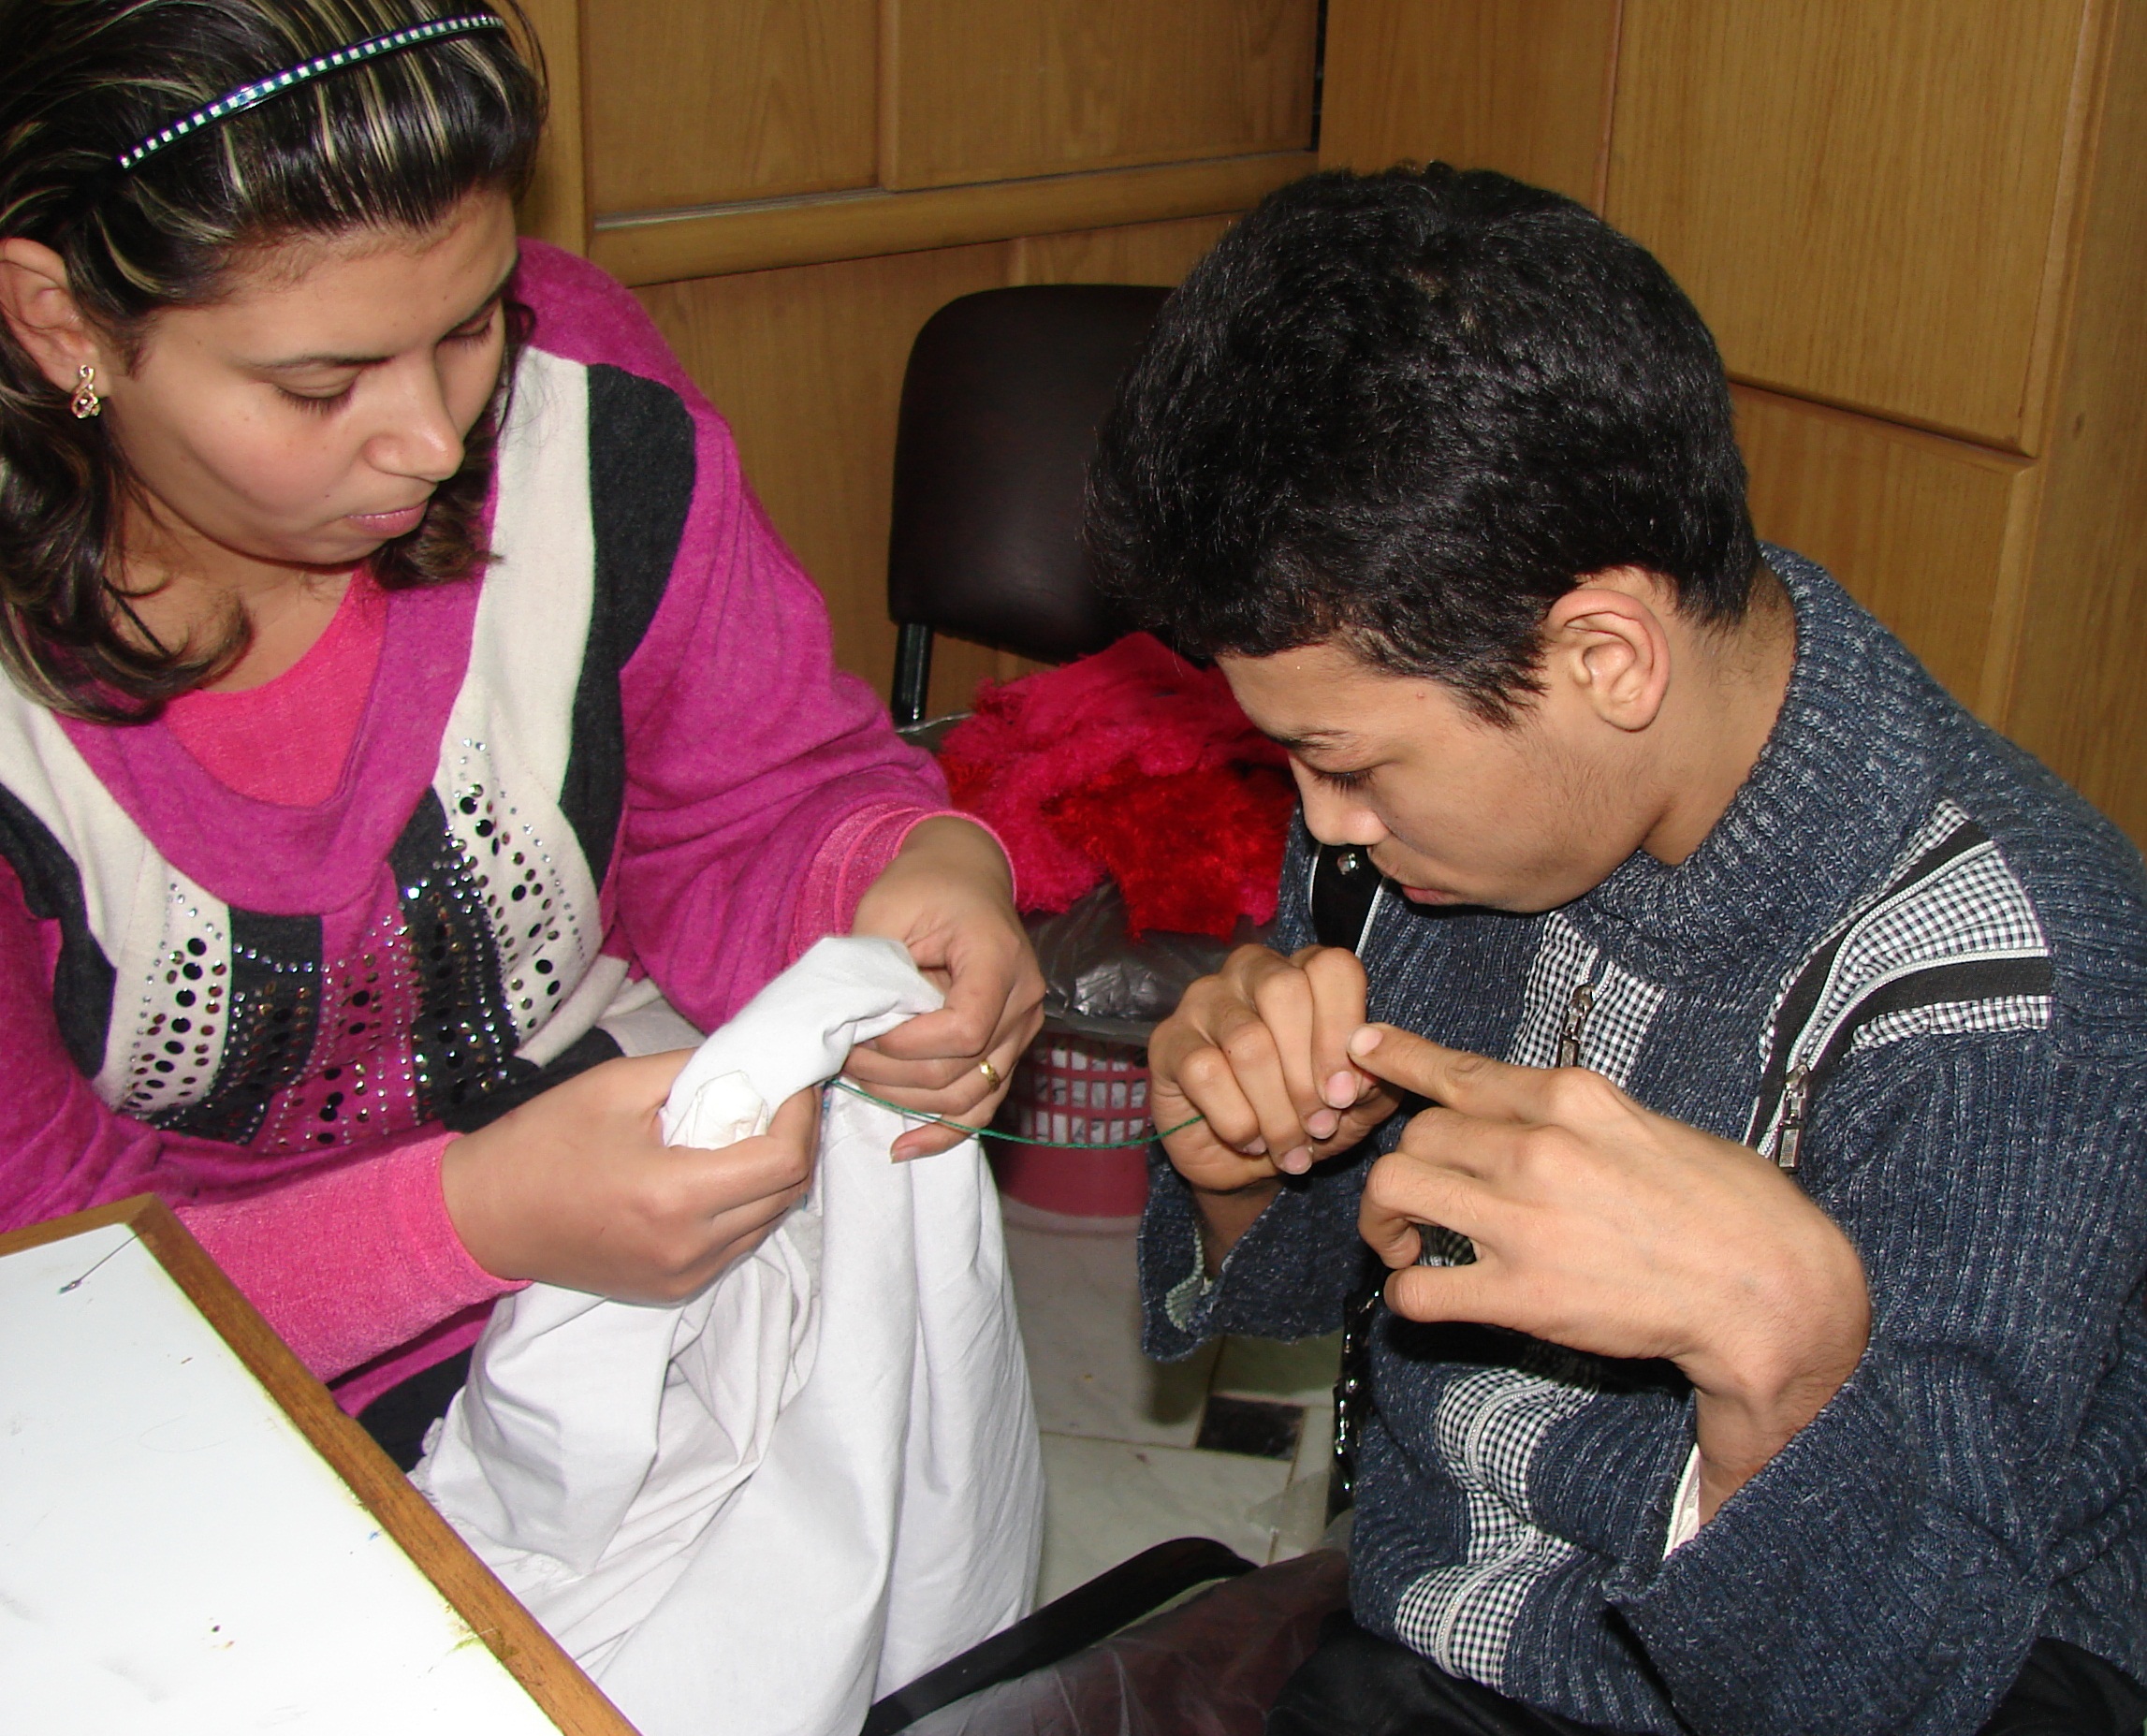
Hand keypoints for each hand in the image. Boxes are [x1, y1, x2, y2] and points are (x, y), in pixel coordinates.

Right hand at [441, 1050, 820, 1303]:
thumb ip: (695, 1071)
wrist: (484, 1215)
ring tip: (755, 1130)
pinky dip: (747, 1206)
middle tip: (783, 1100)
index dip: (801, 1117)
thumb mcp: (618, 1085)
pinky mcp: (674, 1289)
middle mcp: (689, 1246)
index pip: (783, 1161)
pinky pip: (738, 1244)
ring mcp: (684, 1275)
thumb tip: (755, 1064)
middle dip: (797, 1141)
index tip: (794, 1083)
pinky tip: (723, 1171)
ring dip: (775, 1176)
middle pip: (787, 1194)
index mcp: (675, 1196)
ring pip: (768, 1221)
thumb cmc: (543, 1142)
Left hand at [847, 816, 1044, 1158]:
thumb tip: (854, 1030)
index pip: (964, 1028)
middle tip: (844, 1055)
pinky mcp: (1008, 1051)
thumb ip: (875, 970)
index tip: (867, 1031)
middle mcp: (1024, 1001)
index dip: (909, 1044)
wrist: (964, 878)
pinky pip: (982, 1107)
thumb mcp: (888, 910)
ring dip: (909, 1102)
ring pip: (972, 1097)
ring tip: (860, 1081)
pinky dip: (943, 1132)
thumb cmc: (923, 887)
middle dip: (894, 1075)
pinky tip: (903, 1148)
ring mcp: (1022, 1031)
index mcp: (1000, 959)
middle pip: (965, 1070)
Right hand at [1147, 945, 1398, 1268]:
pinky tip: (1250, 1139)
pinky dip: (1237, 1119)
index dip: (1342, 1029)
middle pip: (1284, 992)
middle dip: (1307, 1072)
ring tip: (1291, 1146)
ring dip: (1276, 1109)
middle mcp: (1250, 972)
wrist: (1244, 1162)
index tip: (1346, 1094)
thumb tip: (1363, 1071)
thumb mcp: (1354, 1105)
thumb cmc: (1303, 1116)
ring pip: (1247, 1040)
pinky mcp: (1168, 1041)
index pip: (1330, 968)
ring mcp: (1203, 1002)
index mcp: (1303, 972)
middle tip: (1320, 1125)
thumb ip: (1374, 1081)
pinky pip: (1205, 1072)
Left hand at [1348, 1024, 1869, 1519]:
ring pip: (1394, 1192)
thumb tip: (1524, 1111)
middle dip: (1409, 1167)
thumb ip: (1576, 1115)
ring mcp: (1524, 1220)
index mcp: (1570, 1097)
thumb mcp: (1646, 1125)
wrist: (1769, 1289)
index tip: (1362, 1053)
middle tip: (1420, 1203)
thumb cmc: (1727, 1206)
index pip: (1457, 1072)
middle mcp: (1537, 1147)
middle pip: (1416, 1136)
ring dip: (1385, 1223)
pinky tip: (1426, 1294)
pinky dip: (1405, 1294)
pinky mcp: (1522, 1295)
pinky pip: (1417, 1288)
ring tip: (1405, 1244)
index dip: (1399, 1061)